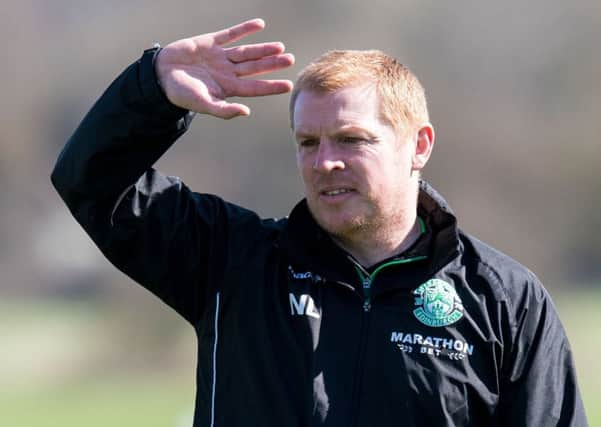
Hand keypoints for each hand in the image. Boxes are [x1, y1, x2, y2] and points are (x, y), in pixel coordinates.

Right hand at [155, 18, 294, 118]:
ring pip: (246, 51)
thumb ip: (224, 109)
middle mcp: (228, 71)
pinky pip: (231, 34)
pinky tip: (260, 24)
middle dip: (272, 64)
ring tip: (280, 47)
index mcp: (228, 88)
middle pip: (254, 67)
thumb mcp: (203, 104)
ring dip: (263, 48)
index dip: (271, 86)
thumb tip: (246, 112)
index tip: (289, 85)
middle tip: (290, 59)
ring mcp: (220, 56)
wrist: (160, 75)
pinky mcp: (211, 42)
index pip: (255, 87)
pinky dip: (244, 29)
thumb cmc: (181, 94)